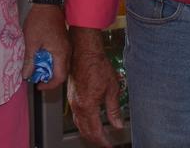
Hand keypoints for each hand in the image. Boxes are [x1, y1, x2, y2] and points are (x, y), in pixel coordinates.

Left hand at [22, 4, 69, 90]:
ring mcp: (67, 46)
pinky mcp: (64, 41)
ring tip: (37, 69)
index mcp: (61, 53)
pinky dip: (52, 61)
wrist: (47, 2)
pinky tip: (41, 57)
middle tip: (36, 78)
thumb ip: (29, 60)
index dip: (49, 85)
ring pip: (61, 65)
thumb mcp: (31, 41)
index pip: (60, 77)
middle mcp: (67, 51)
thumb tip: (26, 75)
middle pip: (62, 73)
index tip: (38, 85)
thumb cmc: (39, 20)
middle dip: (49, 78)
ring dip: (50, 70)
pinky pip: (60, 57)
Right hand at [68, 28, 122, 146]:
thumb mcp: (112, 89)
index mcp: (88, 106)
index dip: (103, 141)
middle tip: (106, 143)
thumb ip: (114, 110)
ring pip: (78, 124)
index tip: (110, 146)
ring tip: (99, 136)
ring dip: (88, 133)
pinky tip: (90, 122)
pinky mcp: (71, 96)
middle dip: (95, 140)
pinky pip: (75, 115)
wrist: (84, 52)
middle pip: (85, 131)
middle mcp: (77, 106)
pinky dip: (83, 123)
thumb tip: (118, 124)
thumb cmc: (97, 66)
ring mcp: (72, 101)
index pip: (95, 132)